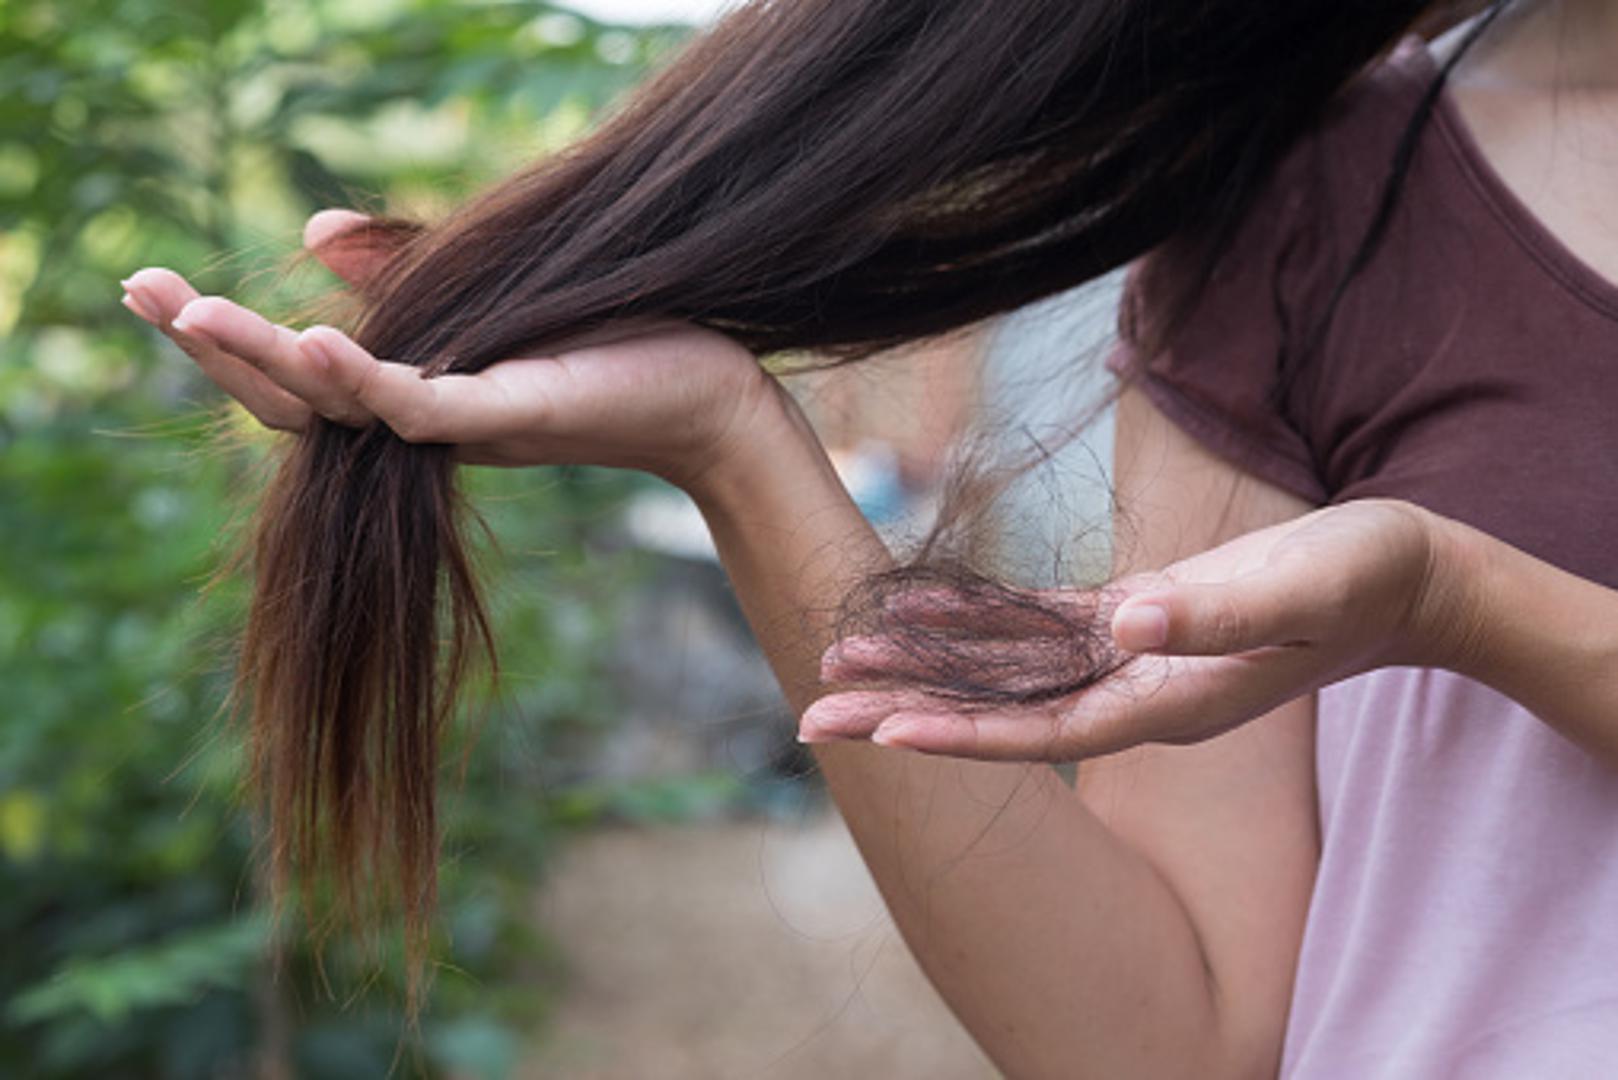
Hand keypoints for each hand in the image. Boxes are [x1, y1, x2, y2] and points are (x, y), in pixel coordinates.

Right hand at [119, 210, 782, 488]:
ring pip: (342, 410)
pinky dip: (364, 379)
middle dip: (214, 349)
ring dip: (265, 364)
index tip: (152, 287)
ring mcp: (465, 427)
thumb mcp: (487, 293)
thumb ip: (404, 268)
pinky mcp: (513, 418)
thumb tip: (315, 231)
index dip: (224, 338)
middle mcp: (425, 420)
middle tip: (139, 291)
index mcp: (414, 390)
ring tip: (196, 314)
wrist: (710, 387)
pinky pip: (421, 409)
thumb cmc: (609, 336)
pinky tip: (311, 339)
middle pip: (295, 403)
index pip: (298, 376)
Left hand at [804, 499, 1472, 760]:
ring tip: (838, 663)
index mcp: (1168, 702)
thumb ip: (1218, 611)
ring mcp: (1127, 660)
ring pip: (1005, 672)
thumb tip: (1129, 622)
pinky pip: (1036, 626)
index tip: (883, 735)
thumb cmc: (1362, 580)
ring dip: (924, 668)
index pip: (1045, 732)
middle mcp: (1133, 694)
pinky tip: (917, 611)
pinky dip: (977, 620)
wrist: (1403, 577)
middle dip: (906, 715)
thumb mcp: (1300, 585)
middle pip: (1001, 714)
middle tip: (809, 718)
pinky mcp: (1131, 619)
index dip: (962, 734)